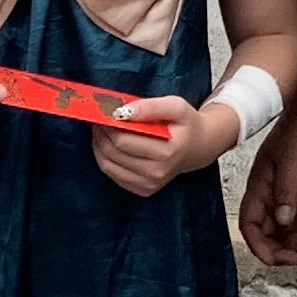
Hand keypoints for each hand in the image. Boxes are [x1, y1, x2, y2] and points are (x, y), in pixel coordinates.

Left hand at [89, 91, 236, 197]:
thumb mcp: (176, 106)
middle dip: (102, 134)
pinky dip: (105, 159)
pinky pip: (112, 175)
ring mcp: (149, 184)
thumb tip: (122, 112)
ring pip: (108, 165)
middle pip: (113, 153)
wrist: (198, 148)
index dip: (108, 126)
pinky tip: (108, 145)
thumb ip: (151, 106)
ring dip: (99, 146)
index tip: (105, 113)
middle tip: (100, 120)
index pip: (123, 141)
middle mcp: (157, 172)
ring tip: (101, 131)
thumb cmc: (186, 124)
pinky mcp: (143, 190)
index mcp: (167, 152)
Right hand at [239, 114, 296, 264]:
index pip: (251, 227)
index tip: (281, 259)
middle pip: (270, 235)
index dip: (261, 248)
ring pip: (288, 231)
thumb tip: (283, 222)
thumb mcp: (293, 163)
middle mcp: (269, 196)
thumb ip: (287, 194)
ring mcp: (285, 197)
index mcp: (259, 188)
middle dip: (287, 247)